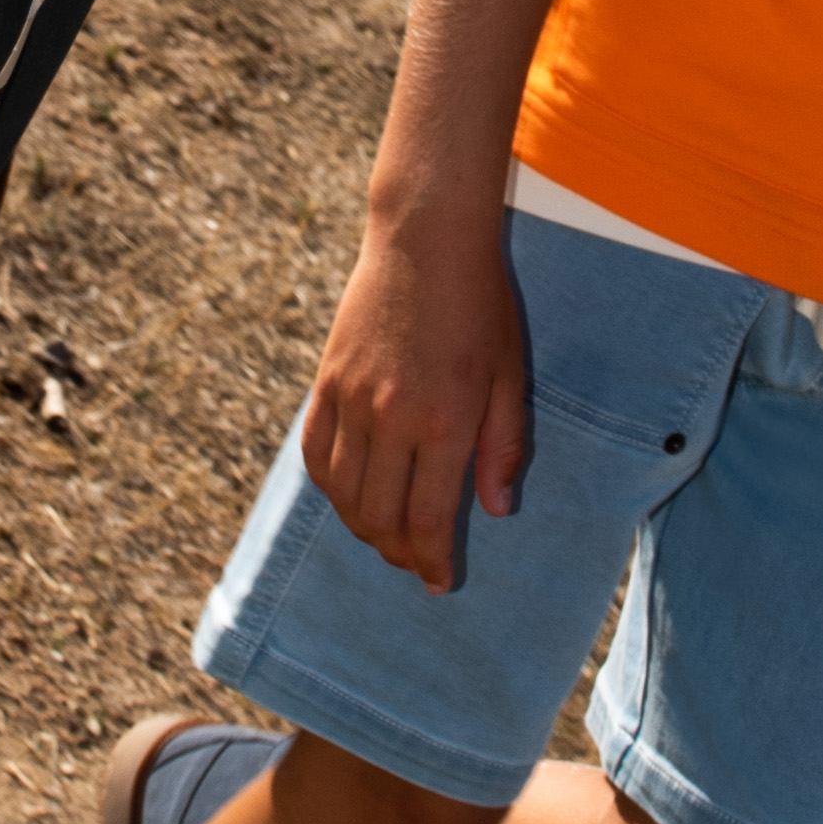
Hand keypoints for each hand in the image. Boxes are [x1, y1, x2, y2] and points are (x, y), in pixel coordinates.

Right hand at [299, 206, 528, 593]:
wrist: (425, 241)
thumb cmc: (479, 306)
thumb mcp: (507, 377)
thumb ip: (502, 447)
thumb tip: (494, 509)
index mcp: (445, 423)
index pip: (427, 519)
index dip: (430, 561)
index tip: (438, 582)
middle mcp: (392, 420)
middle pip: (380, 517)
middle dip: (397, 552)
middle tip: (413, 562)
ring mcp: (351, 402)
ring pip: (343, 494)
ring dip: (362, 527)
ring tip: (384, 536)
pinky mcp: (326, 384)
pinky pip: (315, 455)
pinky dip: (330, 487)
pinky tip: (349, 496)